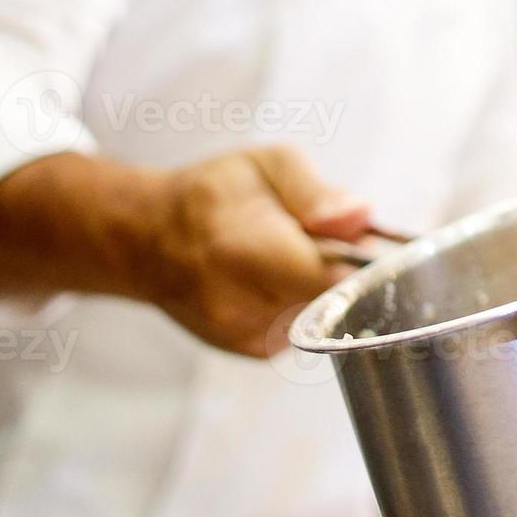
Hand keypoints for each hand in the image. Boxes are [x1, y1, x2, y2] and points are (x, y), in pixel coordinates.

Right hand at [150, 146, 370, 356]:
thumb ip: (316, 192)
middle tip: (321, 241)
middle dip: (343, 272)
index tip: (367, 247)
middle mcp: (238, 302)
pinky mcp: (253, 350)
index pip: (331, 280)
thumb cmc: (212, 196)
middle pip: (334, 300)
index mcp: (242, 249)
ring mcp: (244, 334)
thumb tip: (360, 219)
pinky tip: (276, 281)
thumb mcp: (265, 165)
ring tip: (290, 257)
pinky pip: (307, 329)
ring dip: (323, 289)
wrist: (149, 239)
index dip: (364, 267)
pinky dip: (305, 304)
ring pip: (325, 317)